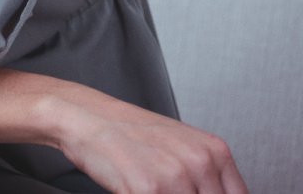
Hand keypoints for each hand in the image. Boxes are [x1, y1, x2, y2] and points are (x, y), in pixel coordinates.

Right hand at [55, 92, 247, 193]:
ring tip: (151, 188)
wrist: (87, 117)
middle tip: (166, 190)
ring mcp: (175, 177)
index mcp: (215, 151)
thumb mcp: (181, 147)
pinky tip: (134, 189)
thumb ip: (205, 176)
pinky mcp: (147, 189)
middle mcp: (200, 162)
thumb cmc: (129, 132)